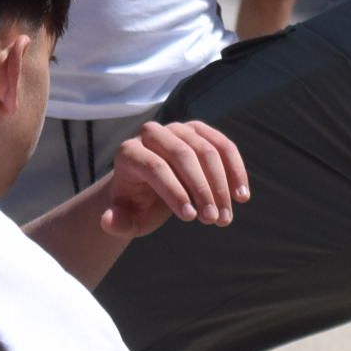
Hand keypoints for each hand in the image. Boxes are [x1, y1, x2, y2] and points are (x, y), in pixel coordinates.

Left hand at [96, 120, 248, 236]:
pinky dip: (235, 170)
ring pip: (206, 150)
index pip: (155, 166)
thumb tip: (109, 221)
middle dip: (201, 189)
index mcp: (129, 152)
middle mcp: (152, 133)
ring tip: (225, 217)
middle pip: (182, 155)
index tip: (190, 218)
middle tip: (213, 220)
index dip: (174, 191)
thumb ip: (117, 222)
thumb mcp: (126, 217)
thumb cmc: (137, 205)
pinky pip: (223, 146)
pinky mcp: (199, 131)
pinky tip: (241, 196)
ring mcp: (178, 128)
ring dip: (220, 185)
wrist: (149, 188)